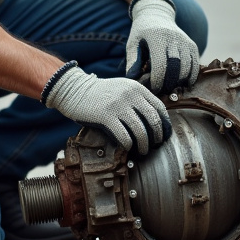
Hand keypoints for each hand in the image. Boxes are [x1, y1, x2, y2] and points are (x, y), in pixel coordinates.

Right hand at [42, 65, 170, 153]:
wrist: (75, 90)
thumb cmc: (100, 93)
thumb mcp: (122, 88)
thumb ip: (137, 98)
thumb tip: (153, 119)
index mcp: (136, 88)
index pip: (159, 107)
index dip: (165, 124)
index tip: (163, 134)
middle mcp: (130, 94)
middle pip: (153, 120)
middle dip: (157, 136)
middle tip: (155, 145)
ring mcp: (118, 105)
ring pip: (140, 130)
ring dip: (144, 144)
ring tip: (142, 151)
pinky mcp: (106, 116)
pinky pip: (124, 135)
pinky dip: (128, 144)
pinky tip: (128, 147)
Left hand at [125, 0, 199, 92]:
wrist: (157, 14)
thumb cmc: (142, 32)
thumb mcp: (132, 43)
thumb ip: (133, 60)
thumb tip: (133, 78)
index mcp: (156, 37)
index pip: (160, 64)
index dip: (158, 80)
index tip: (153, 89)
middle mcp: (173, 38)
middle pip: (176, 67)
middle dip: (170, 83)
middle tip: (163, 91)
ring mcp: (185, 41)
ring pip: (188, 66)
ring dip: (181, 81)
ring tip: (171, 88)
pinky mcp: (192, 44)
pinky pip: (195, 63)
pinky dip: (191, 76)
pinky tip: (184, 83)